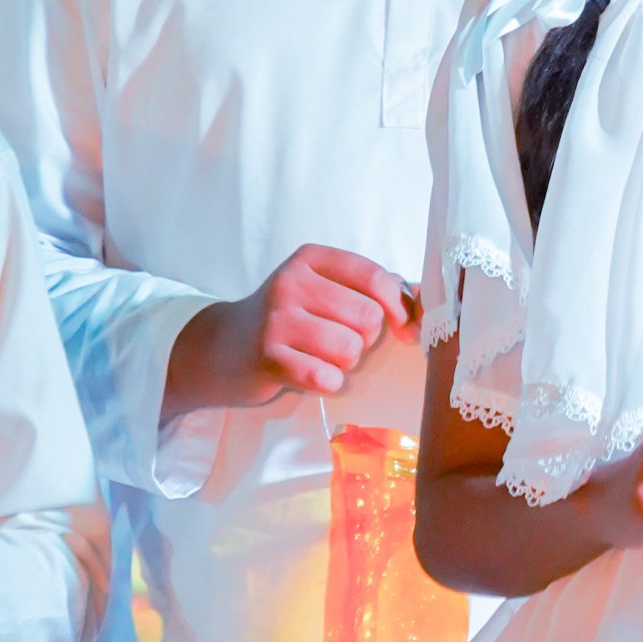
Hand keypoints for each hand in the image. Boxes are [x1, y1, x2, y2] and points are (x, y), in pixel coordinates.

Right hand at [166, 245, 419, 415]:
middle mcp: (292, 282)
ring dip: (345, 363)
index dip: (399, 306)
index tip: (405, 328)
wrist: (220, 348)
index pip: (374, 276)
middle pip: (367, 317)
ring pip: (349, 348)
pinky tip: (312, 374)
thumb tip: (422, 302)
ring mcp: (276, 319)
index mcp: (311, 259)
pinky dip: (328, 381)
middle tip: (339, 341)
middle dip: (365, 338)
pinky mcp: (267, 357)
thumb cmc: (286, 319)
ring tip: (321, 357)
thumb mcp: (321, 290)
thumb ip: (368, 289)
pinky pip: (325, 376)